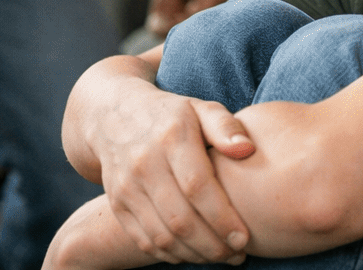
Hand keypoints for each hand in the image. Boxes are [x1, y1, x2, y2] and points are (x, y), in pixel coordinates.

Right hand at [93, 81, 254, 264]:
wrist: (114, 117)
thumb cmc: (172, 115)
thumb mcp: (200, 108)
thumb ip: (225, 126)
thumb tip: (247, 149)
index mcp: (171, 136)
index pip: (197, 186)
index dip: (222, 217)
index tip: (244, 238)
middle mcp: (145, 163)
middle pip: (180, 219)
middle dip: (212, 245)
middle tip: (238, 255)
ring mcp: (127, 187)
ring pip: (162, 236)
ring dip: (195, 255)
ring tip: (221, 257)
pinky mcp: (117, 205)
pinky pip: (145, 240)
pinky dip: (171, 254)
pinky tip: (194, 253)